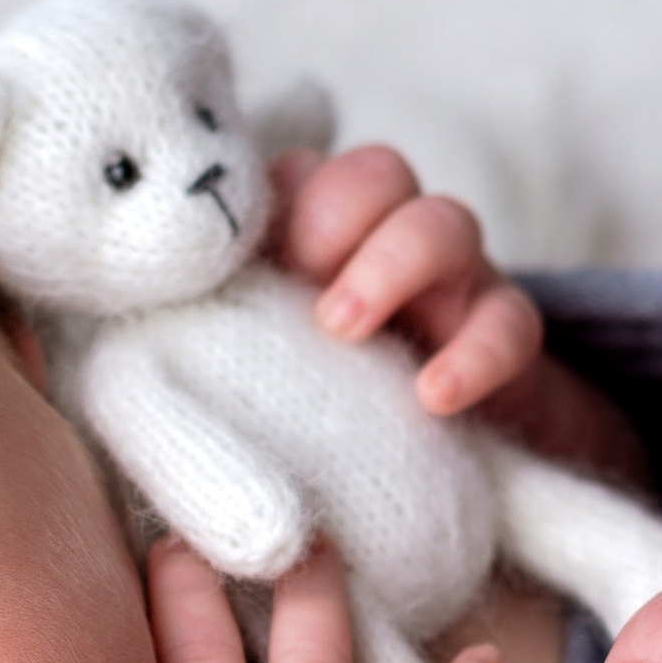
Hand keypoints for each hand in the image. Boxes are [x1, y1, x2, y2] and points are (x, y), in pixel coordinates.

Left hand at [268, 144, 644, 483]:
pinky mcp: (507, 346)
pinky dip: (471, 356)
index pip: (299, 175)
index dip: (282, 199)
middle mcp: (386, 247)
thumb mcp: (270, 367)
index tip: (249, 260)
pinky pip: (508, 326)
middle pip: (377, 175)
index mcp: (318, 246)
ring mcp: (454, 289)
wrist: (442, 487)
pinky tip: (434, 395)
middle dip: (339, 212)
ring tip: (343, 329)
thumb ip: (236, 319)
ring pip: (443, 225)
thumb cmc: (331, 421)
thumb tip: (153, 295)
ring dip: (392, 263)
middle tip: (303, 290)